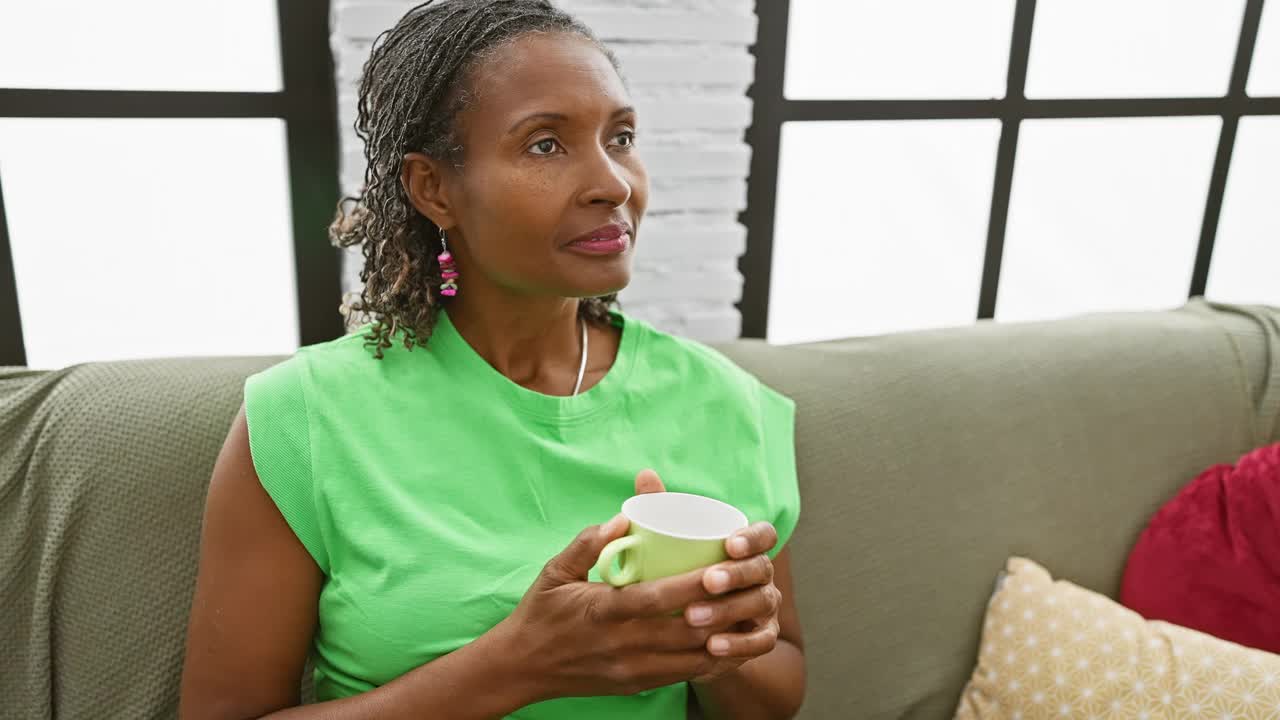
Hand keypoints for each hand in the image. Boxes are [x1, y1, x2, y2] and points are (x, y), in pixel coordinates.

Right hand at [496, 470, 776, 699]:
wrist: (522, 667)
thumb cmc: (541, 611)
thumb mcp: (555, 570)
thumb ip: (588, 543)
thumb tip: (624, 516)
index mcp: (603, 611)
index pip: (658, 597)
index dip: (696, 583)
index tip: (725, 564)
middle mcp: (622, 644)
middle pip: (686, 628)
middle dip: (725, 608)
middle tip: (752, 584)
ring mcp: (632, 669)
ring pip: (694, 657)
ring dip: (728, 636)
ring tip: (752, 611)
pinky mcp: (638, 684)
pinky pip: (686, 675)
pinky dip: (714, 659)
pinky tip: (733, 641)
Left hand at [634, 471, 782, 684]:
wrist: (691, 623)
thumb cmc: (681, 569)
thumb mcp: (671, 541)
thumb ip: (661, 508)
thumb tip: (644, 475)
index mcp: (746, 547)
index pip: (764, 534)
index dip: (753, 537)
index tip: (730, 542)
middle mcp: (761, 574)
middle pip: (762, 570)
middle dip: (736, 575)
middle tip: (706, 581)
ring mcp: (764, 607)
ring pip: (760, 605)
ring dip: (729, 611)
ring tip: (694, 617)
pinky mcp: (760, 638)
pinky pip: (760, 643)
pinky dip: (738, 645)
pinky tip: (713, 647)